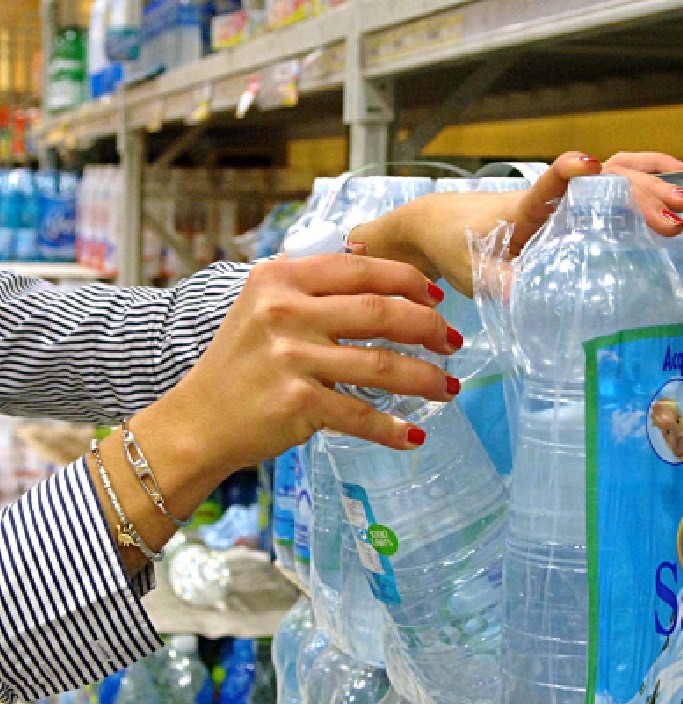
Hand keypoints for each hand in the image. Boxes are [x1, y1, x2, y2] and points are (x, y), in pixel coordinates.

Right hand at [139, 253, 459, 481]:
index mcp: (280, 279)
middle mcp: (285, 312)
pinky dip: (393, 428)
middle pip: (380, 312)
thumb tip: (372, 259)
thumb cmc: (241, 364)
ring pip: (382, 364)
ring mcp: (291, 358)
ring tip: (448, 387)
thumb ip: (313, 285)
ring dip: (425, 378)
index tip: (436, 297)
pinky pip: (361, 414)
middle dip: (428, 326)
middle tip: (452, 341)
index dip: (408, 280)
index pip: (361, 269)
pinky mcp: (297, 403)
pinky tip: (414, 434)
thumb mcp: (265, 306)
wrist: (198, 421)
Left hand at [348, 151, 682, 294]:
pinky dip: (648, 180)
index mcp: (522, 210)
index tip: (592, 166)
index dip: (568, 173)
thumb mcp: (474, 276)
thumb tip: (525, 298)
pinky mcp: (573, 204)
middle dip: (642, 189)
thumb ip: (499, 285)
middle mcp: (550, 196)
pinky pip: (615, 184)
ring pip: (615, 172)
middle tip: (680, 209)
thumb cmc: (456, 249)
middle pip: (602, 178)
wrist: (439, 226)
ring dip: (653, 177)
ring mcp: (565, 197)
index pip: (547, 185)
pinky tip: (677, 185)